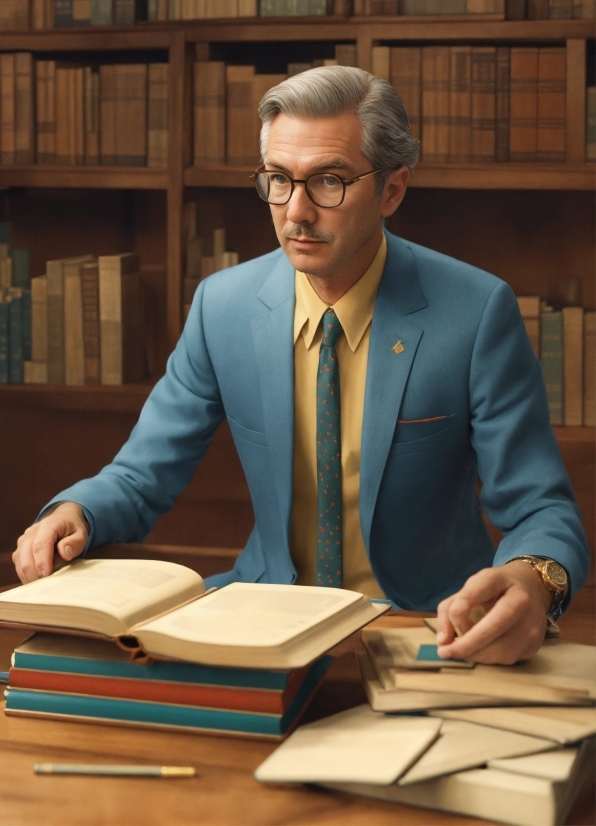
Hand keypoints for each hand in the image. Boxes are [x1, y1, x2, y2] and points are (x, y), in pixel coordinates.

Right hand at [12, 502, 88, 583]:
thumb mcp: (81, 534)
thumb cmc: (72, 528)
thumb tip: (65, 553)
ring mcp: (22, 543)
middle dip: (36, 574)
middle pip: (26, 558)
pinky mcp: (19, 552)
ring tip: (48, 580)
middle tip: (49, 584)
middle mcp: (30, 533)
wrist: (63, 519)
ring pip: (20, 565)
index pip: (40, 545)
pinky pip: (19, 568)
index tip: (46, 575)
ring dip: (32, 576)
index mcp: (47, 526)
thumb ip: (74, 543)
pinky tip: (40, 579)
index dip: (42, 562)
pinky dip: (28, 576)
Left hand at [435, 561, 551, 664]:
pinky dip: (490, 658)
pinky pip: (507, 660)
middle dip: (464, 647)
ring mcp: (533, 628)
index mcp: (503, 582)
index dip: (457, 621)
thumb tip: (443, 641)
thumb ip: (450, 608)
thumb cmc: (495, 587)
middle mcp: (523, 605)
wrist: (531, 588)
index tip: (443, 637)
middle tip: (445, 652)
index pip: (475, 601)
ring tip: (464, 648)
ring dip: (476, 655)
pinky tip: (483, 648)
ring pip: (498, 652)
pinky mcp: (535, 645)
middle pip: (489, 633)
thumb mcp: (470, 586)